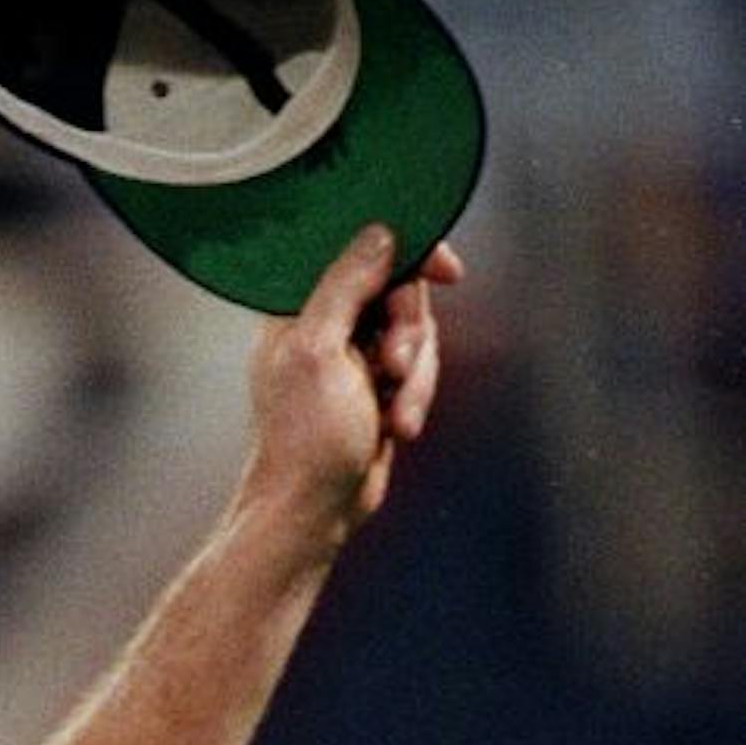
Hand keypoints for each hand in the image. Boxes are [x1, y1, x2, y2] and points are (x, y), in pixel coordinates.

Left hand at [246, 223, 462, 550]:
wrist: (313, 511)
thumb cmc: (303, 439)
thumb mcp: (319, 351)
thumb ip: (345, 286)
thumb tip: (379, 233)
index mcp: (299, 306)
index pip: (361, 250)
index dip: (410, 253)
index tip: (447, 271)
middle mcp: (326, 324)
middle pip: (401, 292)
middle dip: (412, 333)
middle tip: (397, 369)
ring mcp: (354, 356)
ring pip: (417, 333)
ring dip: (417, 376)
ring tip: (397, 415)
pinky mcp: (376, 386)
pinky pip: (419, 370)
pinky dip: (416, 397)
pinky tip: (399, 428)